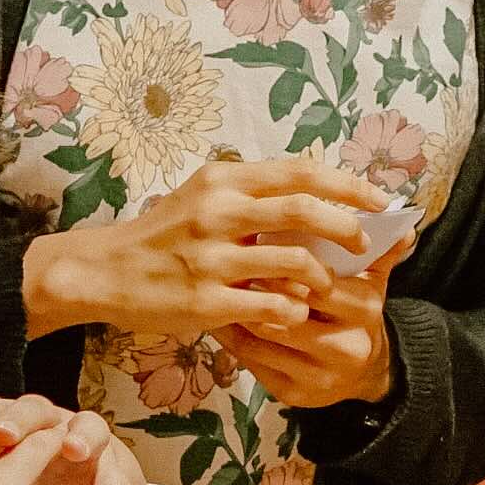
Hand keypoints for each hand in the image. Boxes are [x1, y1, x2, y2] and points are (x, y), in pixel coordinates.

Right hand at [19, 155, 380, 341]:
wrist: (105, 272)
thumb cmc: (163, 234)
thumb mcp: (203, 196)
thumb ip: (252, 192)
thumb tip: (313, 187)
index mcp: (224, 181)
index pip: (301, 172)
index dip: (349, 184)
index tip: (379, 198)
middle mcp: (219, 212)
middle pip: (306, 211)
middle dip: (349, 228)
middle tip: (366, 244)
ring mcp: (213, 258)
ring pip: (296, 262)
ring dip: (325, 277)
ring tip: (327, 285)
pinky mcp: (208, 301)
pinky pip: (273, 306)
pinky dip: (294, 310)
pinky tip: (294, 313)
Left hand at [224, 225, 407, 411]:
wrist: (362, 373)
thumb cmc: (356, 314)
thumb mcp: (372, 283)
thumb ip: (380, 253)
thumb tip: (405, 225)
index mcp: (366, 311)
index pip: (320, 282)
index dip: (286, 263)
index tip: (259, 242)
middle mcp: (347, 347)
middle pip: (289, 311)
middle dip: (258, 287)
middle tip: (230, 263)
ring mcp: (319, 376)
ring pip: (264, 338)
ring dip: (238, 310)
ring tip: (220, 286)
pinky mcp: (293, 394)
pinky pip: (253, 361)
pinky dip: (232, 336)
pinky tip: (222, 314)